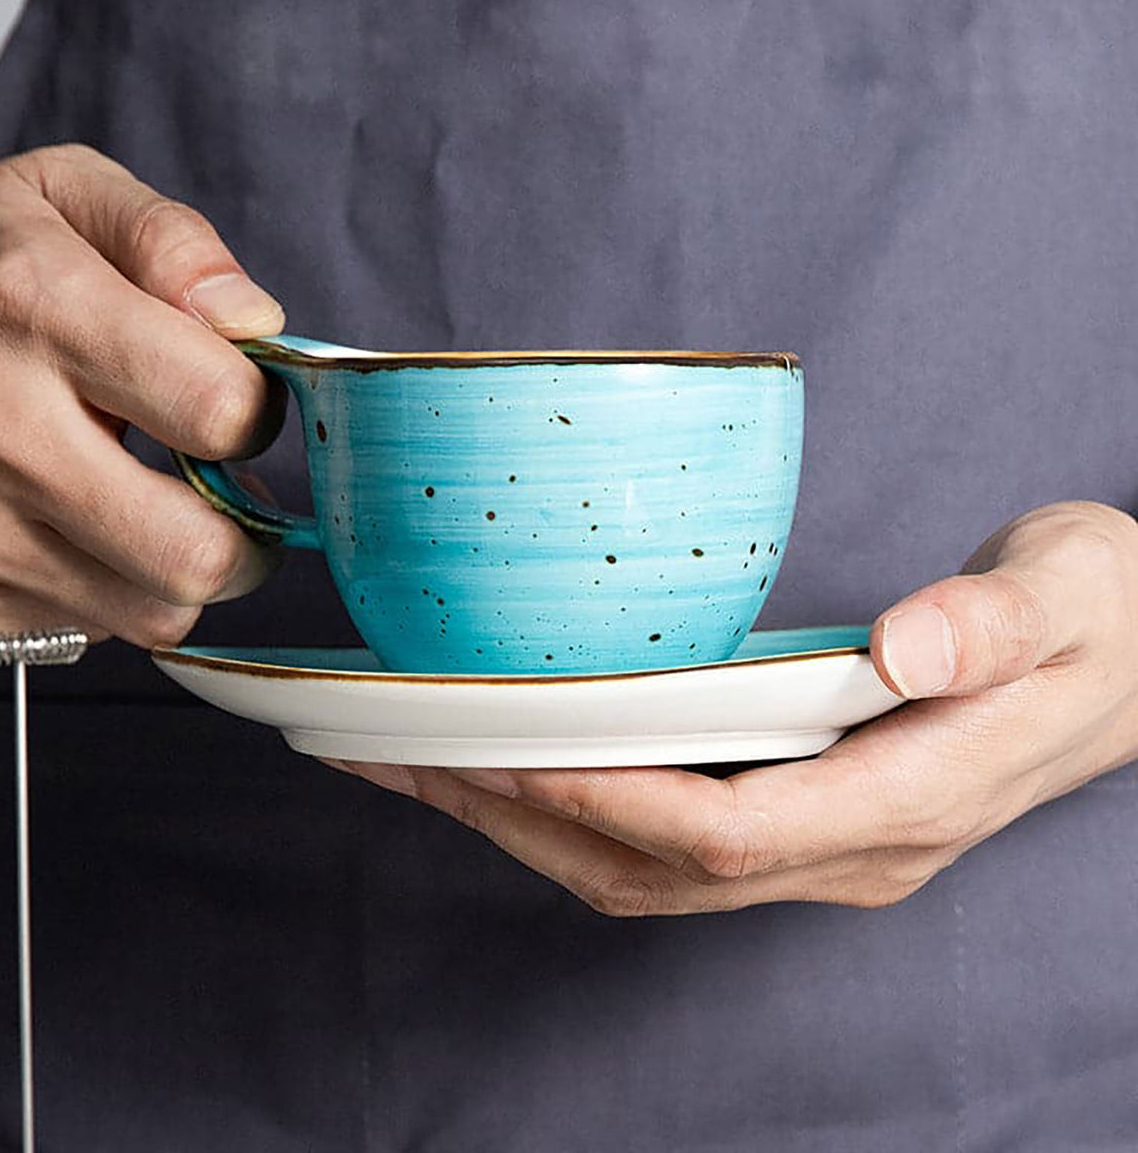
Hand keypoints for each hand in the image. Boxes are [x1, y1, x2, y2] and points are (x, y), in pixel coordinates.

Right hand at [0, 144, 284, 644]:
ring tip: (154, 510)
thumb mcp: (57, 199)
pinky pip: (87, 628)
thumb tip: (254, 321)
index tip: (235, 400)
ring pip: (153, 610)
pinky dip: (108, 590)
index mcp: (28, 306)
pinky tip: (79, 530)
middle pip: (197, 553)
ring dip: (180, 568)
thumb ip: (170, 242)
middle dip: (246, 533)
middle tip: (226, 494)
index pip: (222, 412)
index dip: (256, 410)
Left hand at [326, 501, 1137, 914]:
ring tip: (417, 765)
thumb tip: (910, 645)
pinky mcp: (802, 820)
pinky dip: (571, 812)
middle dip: (519, 816)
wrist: (1130, 663)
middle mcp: (854, 848)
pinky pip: (660, 844)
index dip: (606, 798)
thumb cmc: (1100, 616)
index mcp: (913, 798)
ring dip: (524, 823)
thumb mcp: (1072, 592)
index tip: (500, 747)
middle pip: (653, 866)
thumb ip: (994, 623)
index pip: (728, 831)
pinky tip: (512, 767)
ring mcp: (824, 847)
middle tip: (399, 755)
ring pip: (643, 872)